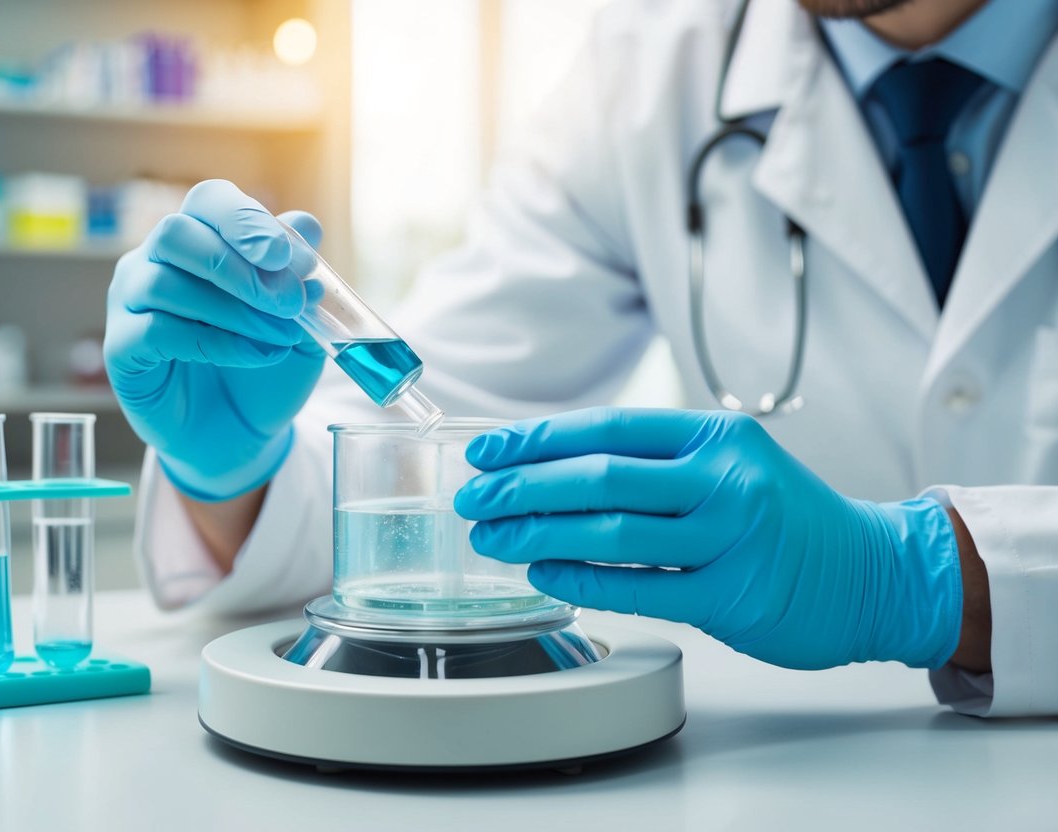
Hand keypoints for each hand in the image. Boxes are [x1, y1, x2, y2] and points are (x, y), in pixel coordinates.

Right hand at [104, 179, 325, 499]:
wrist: (241, 431)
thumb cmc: (263, 365)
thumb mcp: (298, 321)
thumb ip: (299, 275)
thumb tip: (307, 226)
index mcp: (198, 240)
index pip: (208, 201)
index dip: (246, 221)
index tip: (288, 257)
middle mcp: (154, 262)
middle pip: (176, 233)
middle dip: (237, 265)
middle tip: (288, 302)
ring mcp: (130, 303)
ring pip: (165, 283)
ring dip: (234, 310)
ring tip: (280, 336)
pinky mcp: (122, 349)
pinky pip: (157, 331)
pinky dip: (214, 341)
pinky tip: (254, 354)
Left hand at [455, 407, 962, 669]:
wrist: (872, 572)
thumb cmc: (787, 518)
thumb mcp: (730, 464)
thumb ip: (657, 462)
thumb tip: (556, 467)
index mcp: (715, 436)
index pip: (606, 427)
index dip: (537, 439)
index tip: (487, 451)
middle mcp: (723, 478)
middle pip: (597, 476)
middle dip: (521, 486)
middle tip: (473, 497)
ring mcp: (729, 537)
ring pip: (609, 531)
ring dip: (536, 532)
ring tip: (491, 537)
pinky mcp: (731, 594)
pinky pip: (637, 584)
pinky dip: (581, 578)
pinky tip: (542, 573)